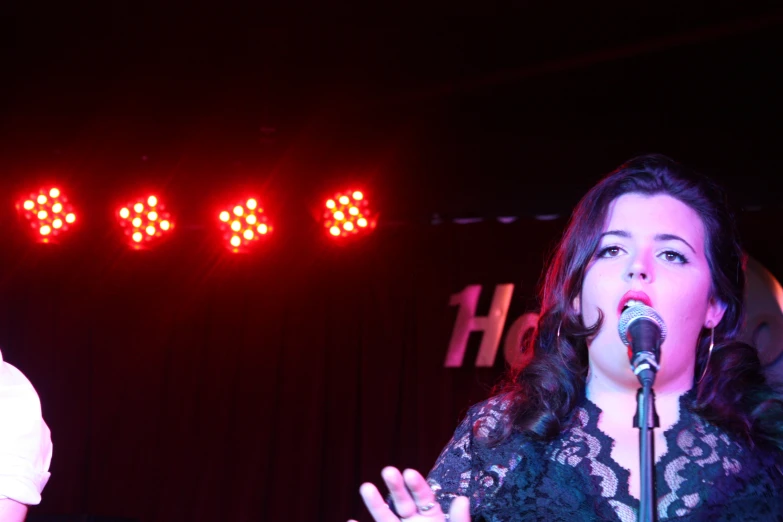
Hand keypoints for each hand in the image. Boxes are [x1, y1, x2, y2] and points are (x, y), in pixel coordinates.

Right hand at [349, 466, 469, 521]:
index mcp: (434, 520)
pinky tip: (352, 521)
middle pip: (403, 502)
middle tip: (388, 471)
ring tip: (366, 487)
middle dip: (396, 487)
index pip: (425, 498)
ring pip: (385, 517)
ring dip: (376, 503)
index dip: (417, 485)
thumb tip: (462, 500)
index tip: (409, 473)